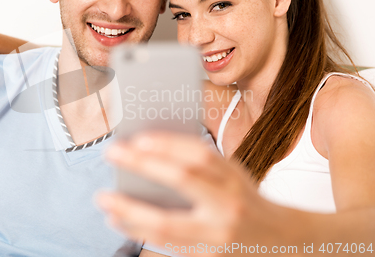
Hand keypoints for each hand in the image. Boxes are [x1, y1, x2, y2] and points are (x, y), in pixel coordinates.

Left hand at [97, 132, 293, 255]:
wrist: (278, 239)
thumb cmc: (244, 199)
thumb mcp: (230, 175)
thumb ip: (198, 166)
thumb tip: (149, 153)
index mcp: (233, 178)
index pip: (200, 154)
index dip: (168, 143)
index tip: (138, 138)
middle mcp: (227, 205)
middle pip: (181, 180)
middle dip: (142, 165)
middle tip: (112, 153)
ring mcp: (217, 235)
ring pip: (167, 223)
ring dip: (130, 210)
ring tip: (104, 199)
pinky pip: (166, 245)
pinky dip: (138, 232)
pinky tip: (118, 221)